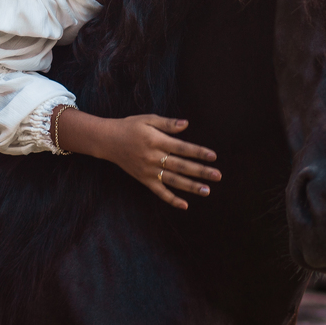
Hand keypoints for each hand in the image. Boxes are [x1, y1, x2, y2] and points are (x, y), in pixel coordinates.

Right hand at [101, 115, 220, 208]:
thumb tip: (186, 124)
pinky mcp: (144, 179)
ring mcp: (148, 170)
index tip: (213, 156)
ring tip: (207, 190)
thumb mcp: (148, 119)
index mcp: (156, 140)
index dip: (198, 152)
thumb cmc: (130, 127)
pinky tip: (185, 205)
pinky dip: (172, 199)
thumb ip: (168, 124)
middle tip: (218, 176)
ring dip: (191, 186)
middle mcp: (153, 157)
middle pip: (181, 166)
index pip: (182, 148)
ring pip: (173, 181)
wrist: (107, 140)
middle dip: (200, 171)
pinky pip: (159, 192)